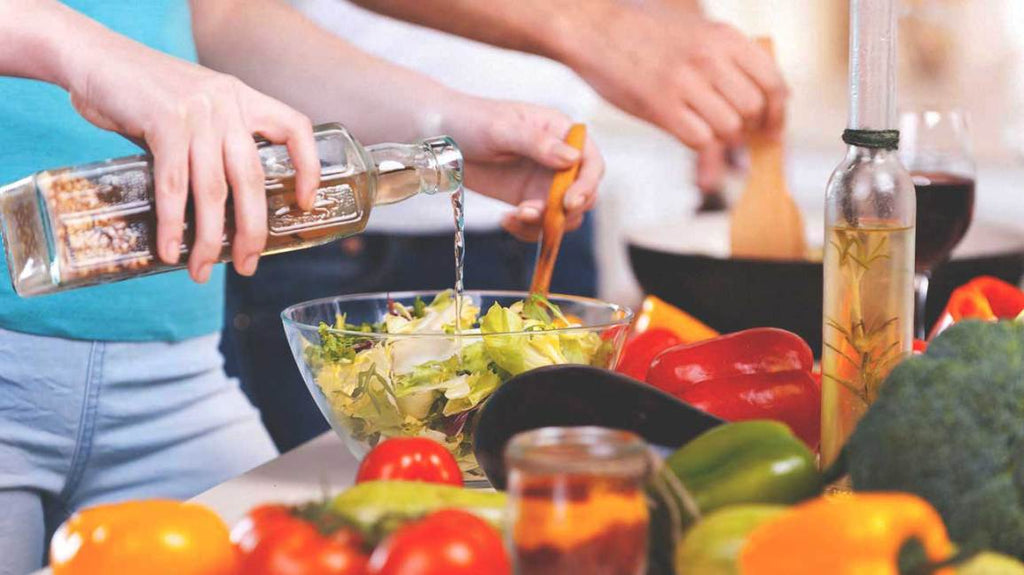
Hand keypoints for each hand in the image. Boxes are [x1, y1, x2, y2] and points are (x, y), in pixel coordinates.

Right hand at [63, 31, 319, 281]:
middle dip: (252, 230)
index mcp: (243, 98)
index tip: (304, 204)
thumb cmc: (144, 92)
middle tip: (248, 264)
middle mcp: (227, 104)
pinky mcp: (165, 122)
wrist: (94, 57)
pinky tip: (171, 249)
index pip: (295, 128)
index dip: (309, 167)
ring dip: (210, 238)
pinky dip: (173, 223)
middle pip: (252, 178)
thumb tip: (221, 207)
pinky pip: (175, 185)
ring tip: (202, 271)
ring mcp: (198, 113)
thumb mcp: (195, 107)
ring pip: (214, 190)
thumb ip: (214, 144)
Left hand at [439, 97, 603, 240]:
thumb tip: (573, 159)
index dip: (586, 184)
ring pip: (564, 214)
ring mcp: (543, 181)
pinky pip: (540, 223)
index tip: (568, 202)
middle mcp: (558, 158)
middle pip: (584, 193)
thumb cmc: (470, 120)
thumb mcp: (502, 128)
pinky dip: (528, 229)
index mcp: (560, 131)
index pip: (590, 161)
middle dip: (566, 210)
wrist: (438, 138)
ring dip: (545, 223)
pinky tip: (506, 220)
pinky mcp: (525, 198)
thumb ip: (537, 143)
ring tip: (515, 216)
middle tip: (535, 214)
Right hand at [562, 5, 786, 150]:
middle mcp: (709, 58)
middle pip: (752, 110)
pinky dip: (699, 144)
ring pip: (728, 128)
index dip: (777, 112)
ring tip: (706, 131)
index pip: (772, 82)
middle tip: (735, 134)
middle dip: (746, 128)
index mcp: (723, 36)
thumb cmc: (641, 31)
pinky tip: (687, 132)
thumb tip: (758, 96)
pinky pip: (699, 139)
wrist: (593, 28)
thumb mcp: (695, 28)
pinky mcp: (660, 106)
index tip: (772, 128)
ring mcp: (684, 83)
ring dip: (721, 138)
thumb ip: (727, 56)